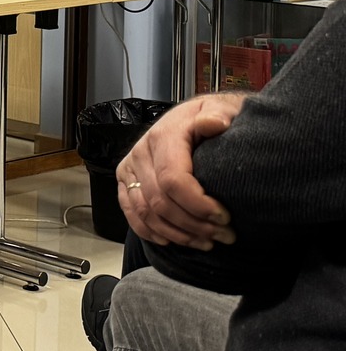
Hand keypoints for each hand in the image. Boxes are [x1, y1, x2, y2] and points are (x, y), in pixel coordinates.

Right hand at [117, 92, 243, 249]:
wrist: (192, 118)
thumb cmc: (212, 117)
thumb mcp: (220, 108)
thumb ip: (216, 115)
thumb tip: (214, 123)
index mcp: (163, 137)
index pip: (173, 180)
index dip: (198, 205)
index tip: (225, 217)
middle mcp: (140, 153)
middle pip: (160, 202)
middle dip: (194, 225)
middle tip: (225, 235)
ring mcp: (129, 168)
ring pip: (146, 213)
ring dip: (177, 234)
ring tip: (207, 242)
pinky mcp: (125, 181)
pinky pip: (131, 213)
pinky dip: (151, 232)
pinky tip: (174, 240)